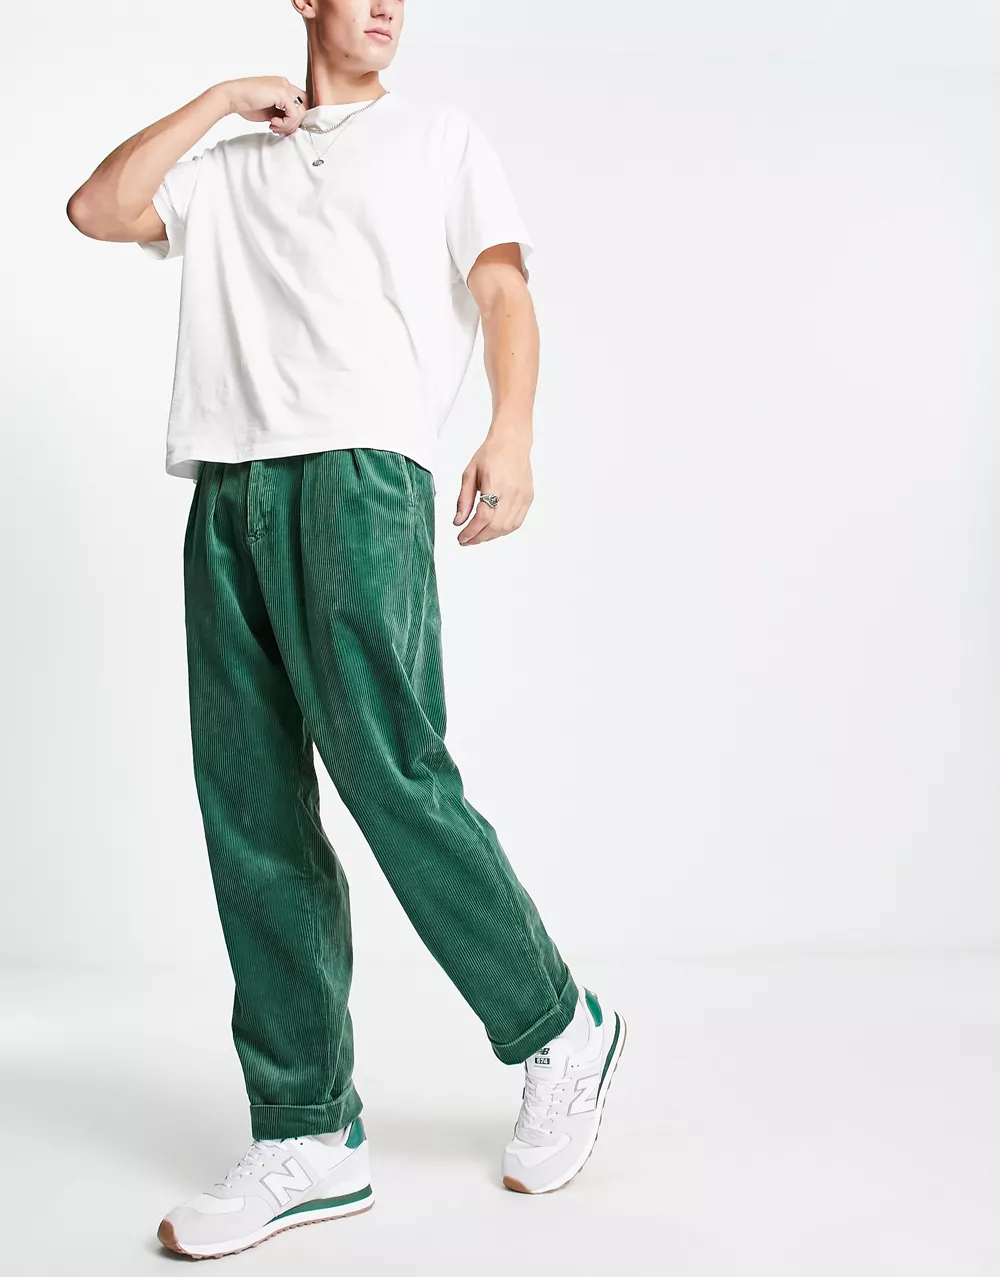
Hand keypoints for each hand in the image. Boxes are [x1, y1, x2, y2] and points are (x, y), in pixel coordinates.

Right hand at [217, 77, 308, 135]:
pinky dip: (285, 123)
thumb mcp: (270, 111)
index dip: (295, 119)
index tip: (282, 127)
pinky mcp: (282, 92)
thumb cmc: (246, 104)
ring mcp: (284, 87)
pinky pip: (294, 115)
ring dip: (287, 125)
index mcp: (282, 87)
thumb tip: (295, 126)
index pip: (301, 104)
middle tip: (277, 128)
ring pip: (301, 114)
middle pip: (303, 110)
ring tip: (273, 126)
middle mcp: (285, 84)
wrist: (232, 97)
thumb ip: (283, 115)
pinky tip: (271, 122)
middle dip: (292, 124)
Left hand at [453, 430, 533, 545]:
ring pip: (506, 527)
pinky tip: (492, 530)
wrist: (512, 442)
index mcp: (494, 483)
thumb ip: (464, 500)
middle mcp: (511, 492)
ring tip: (478, 536)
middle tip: (466, 540)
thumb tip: (459, 521)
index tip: (461, 538)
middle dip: (479, 537)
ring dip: (491, 536)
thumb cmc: (491, 454)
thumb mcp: (469, 474)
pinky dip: (503, 530)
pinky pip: (516, 522)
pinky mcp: (528, 498)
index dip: (471, 532)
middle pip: (495, 526)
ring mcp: (522, 496)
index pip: (483, 517)